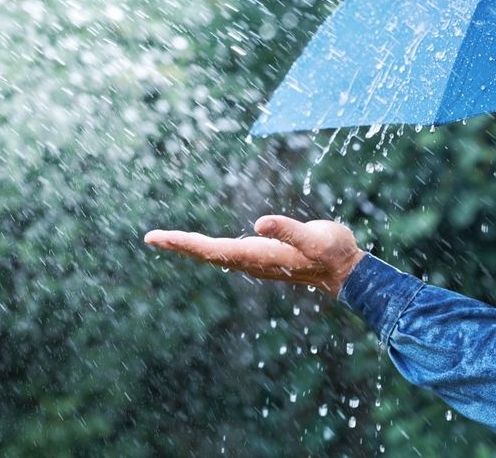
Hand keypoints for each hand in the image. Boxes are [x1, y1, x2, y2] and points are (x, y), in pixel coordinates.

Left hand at [144, 215, 364, 296]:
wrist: (345, 272)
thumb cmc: (332, 252)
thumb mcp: (315, 238)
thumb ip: (289, 231)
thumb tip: (260, 223)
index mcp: (256, 255)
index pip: (211, 249)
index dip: (183, 243)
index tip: (158, 238)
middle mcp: (250, 261)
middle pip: (206, 253)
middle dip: (178, 245)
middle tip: (150, 238)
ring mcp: (255, 261)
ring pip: (214, 254)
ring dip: (189, 247)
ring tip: (166, 240)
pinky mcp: (261, 257)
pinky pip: (225, 253)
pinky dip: (206, 247)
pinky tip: (201, 246)